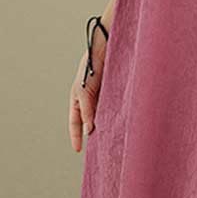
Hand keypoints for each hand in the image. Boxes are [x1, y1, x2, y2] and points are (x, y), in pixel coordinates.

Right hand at [68, 28, 107, 151]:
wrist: (106, 46)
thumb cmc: (91, 65)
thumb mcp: (85, 91)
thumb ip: (87, 110)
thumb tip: (89, 130)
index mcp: (77, 98)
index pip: (75, 122)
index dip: (76, 136)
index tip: (79, 150)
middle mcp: (89, 99)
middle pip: (89, 121)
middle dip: (93, 134)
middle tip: (100, 149)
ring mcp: (102, 96)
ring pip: (103, 116)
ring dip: (106, 125)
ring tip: (112, 139)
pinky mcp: (114, 91)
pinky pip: (114, 107)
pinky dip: (116, 116)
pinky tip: (121, 123)